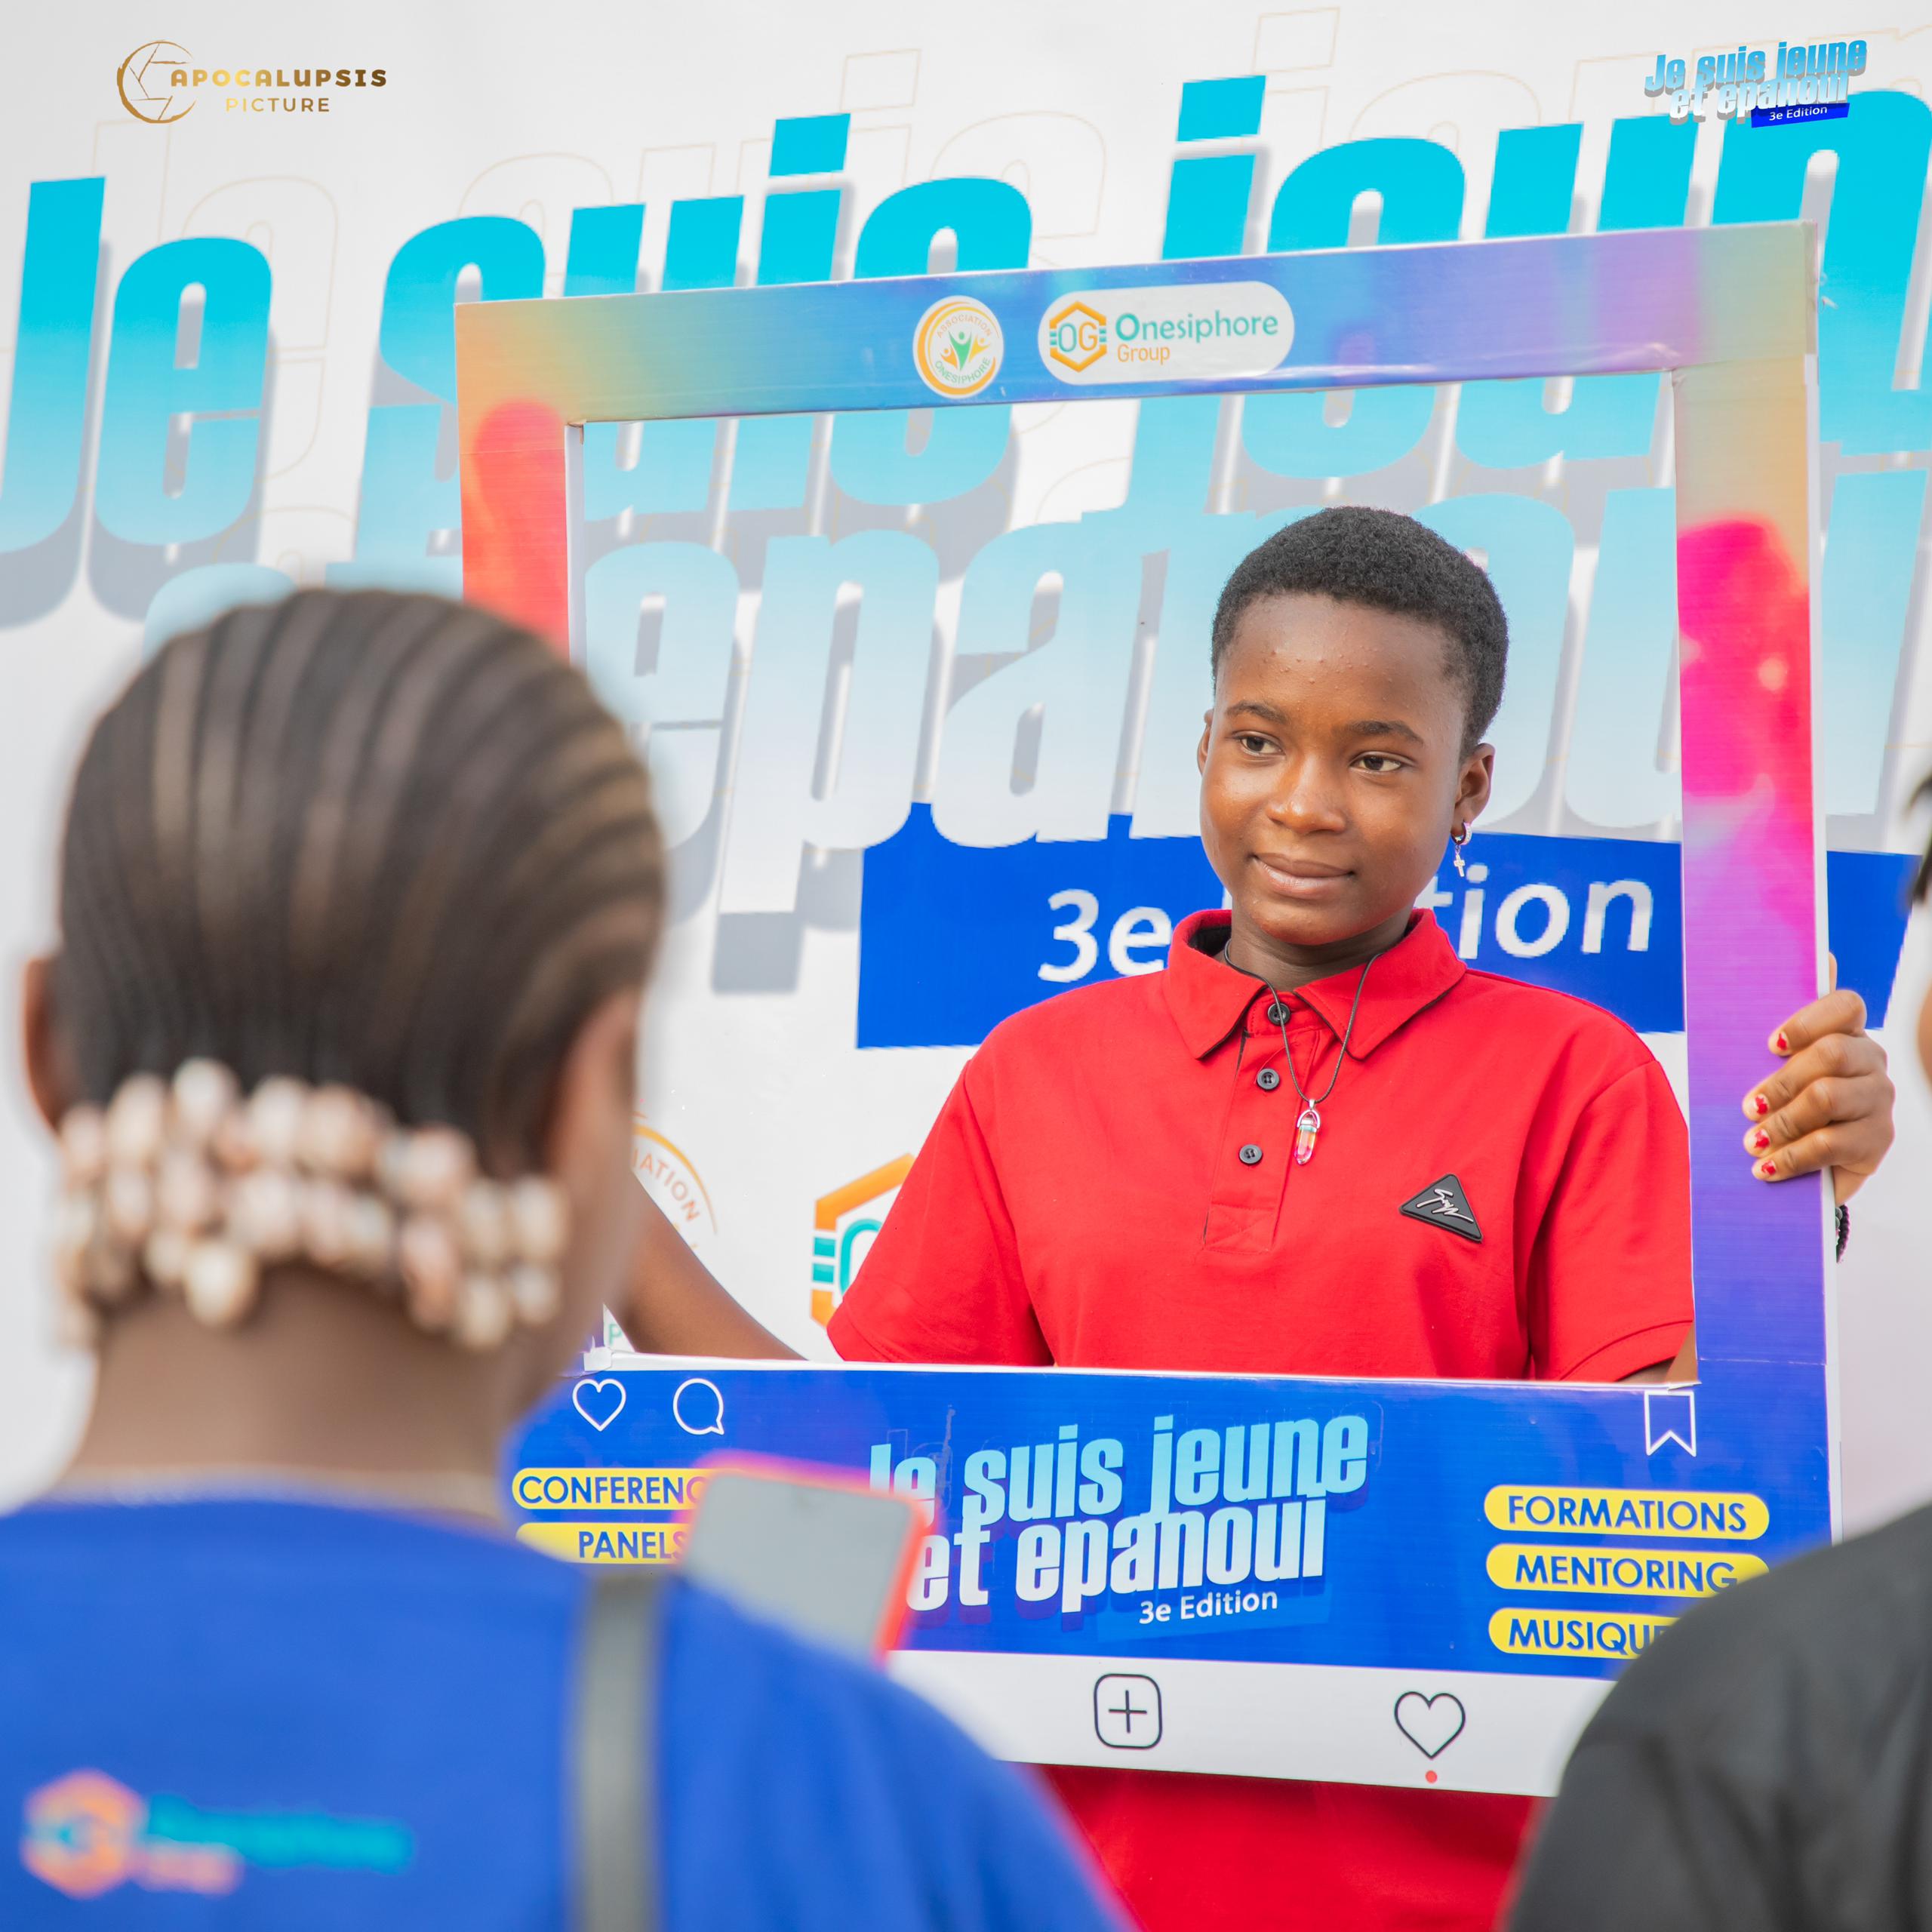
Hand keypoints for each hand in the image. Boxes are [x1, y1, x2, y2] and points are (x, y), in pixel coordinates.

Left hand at [1742, 969, 1893, 1202]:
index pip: (1845, 1005)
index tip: (1770, 1044)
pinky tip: (1766, 1166)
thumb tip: (1813, 961)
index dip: (1807, 1021)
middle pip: (1831, 1053)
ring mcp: (1878, 1099)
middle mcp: (1869, 1060)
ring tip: (1753, 1141)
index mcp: (1846, 1031)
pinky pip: (1831, 1143)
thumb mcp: (1769, 1066)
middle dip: (1781, 1082)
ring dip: (1782, 1122)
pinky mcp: (1876, 1140)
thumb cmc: (1779, 1101)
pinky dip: (1792, 1156)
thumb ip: (1775, 1027)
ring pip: (1827, 1097)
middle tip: (1748, 1106)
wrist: (1798, 1161)